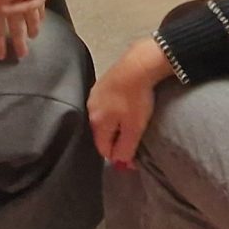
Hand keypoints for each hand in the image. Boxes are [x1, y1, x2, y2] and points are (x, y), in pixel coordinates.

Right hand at [88, 36, 177, 167]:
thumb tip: (119, 164)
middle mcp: (91, 109)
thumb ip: (125, 149)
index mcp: (96, 123)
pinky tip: (126, 106)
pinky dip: (115, 111)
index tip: (134, 158)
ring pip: (103, 119)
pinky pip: (105, 105)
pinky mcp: (101, 83)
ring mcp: (94, 94)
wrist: (137, 64)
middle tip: (134, 140)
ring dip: (115, 126)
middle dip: (115, 141)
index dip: (118, 157)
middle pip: (101, 135)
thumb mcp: (134, 129)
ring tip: (131, 123)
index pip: (103, 150)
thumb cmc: (136, 98)